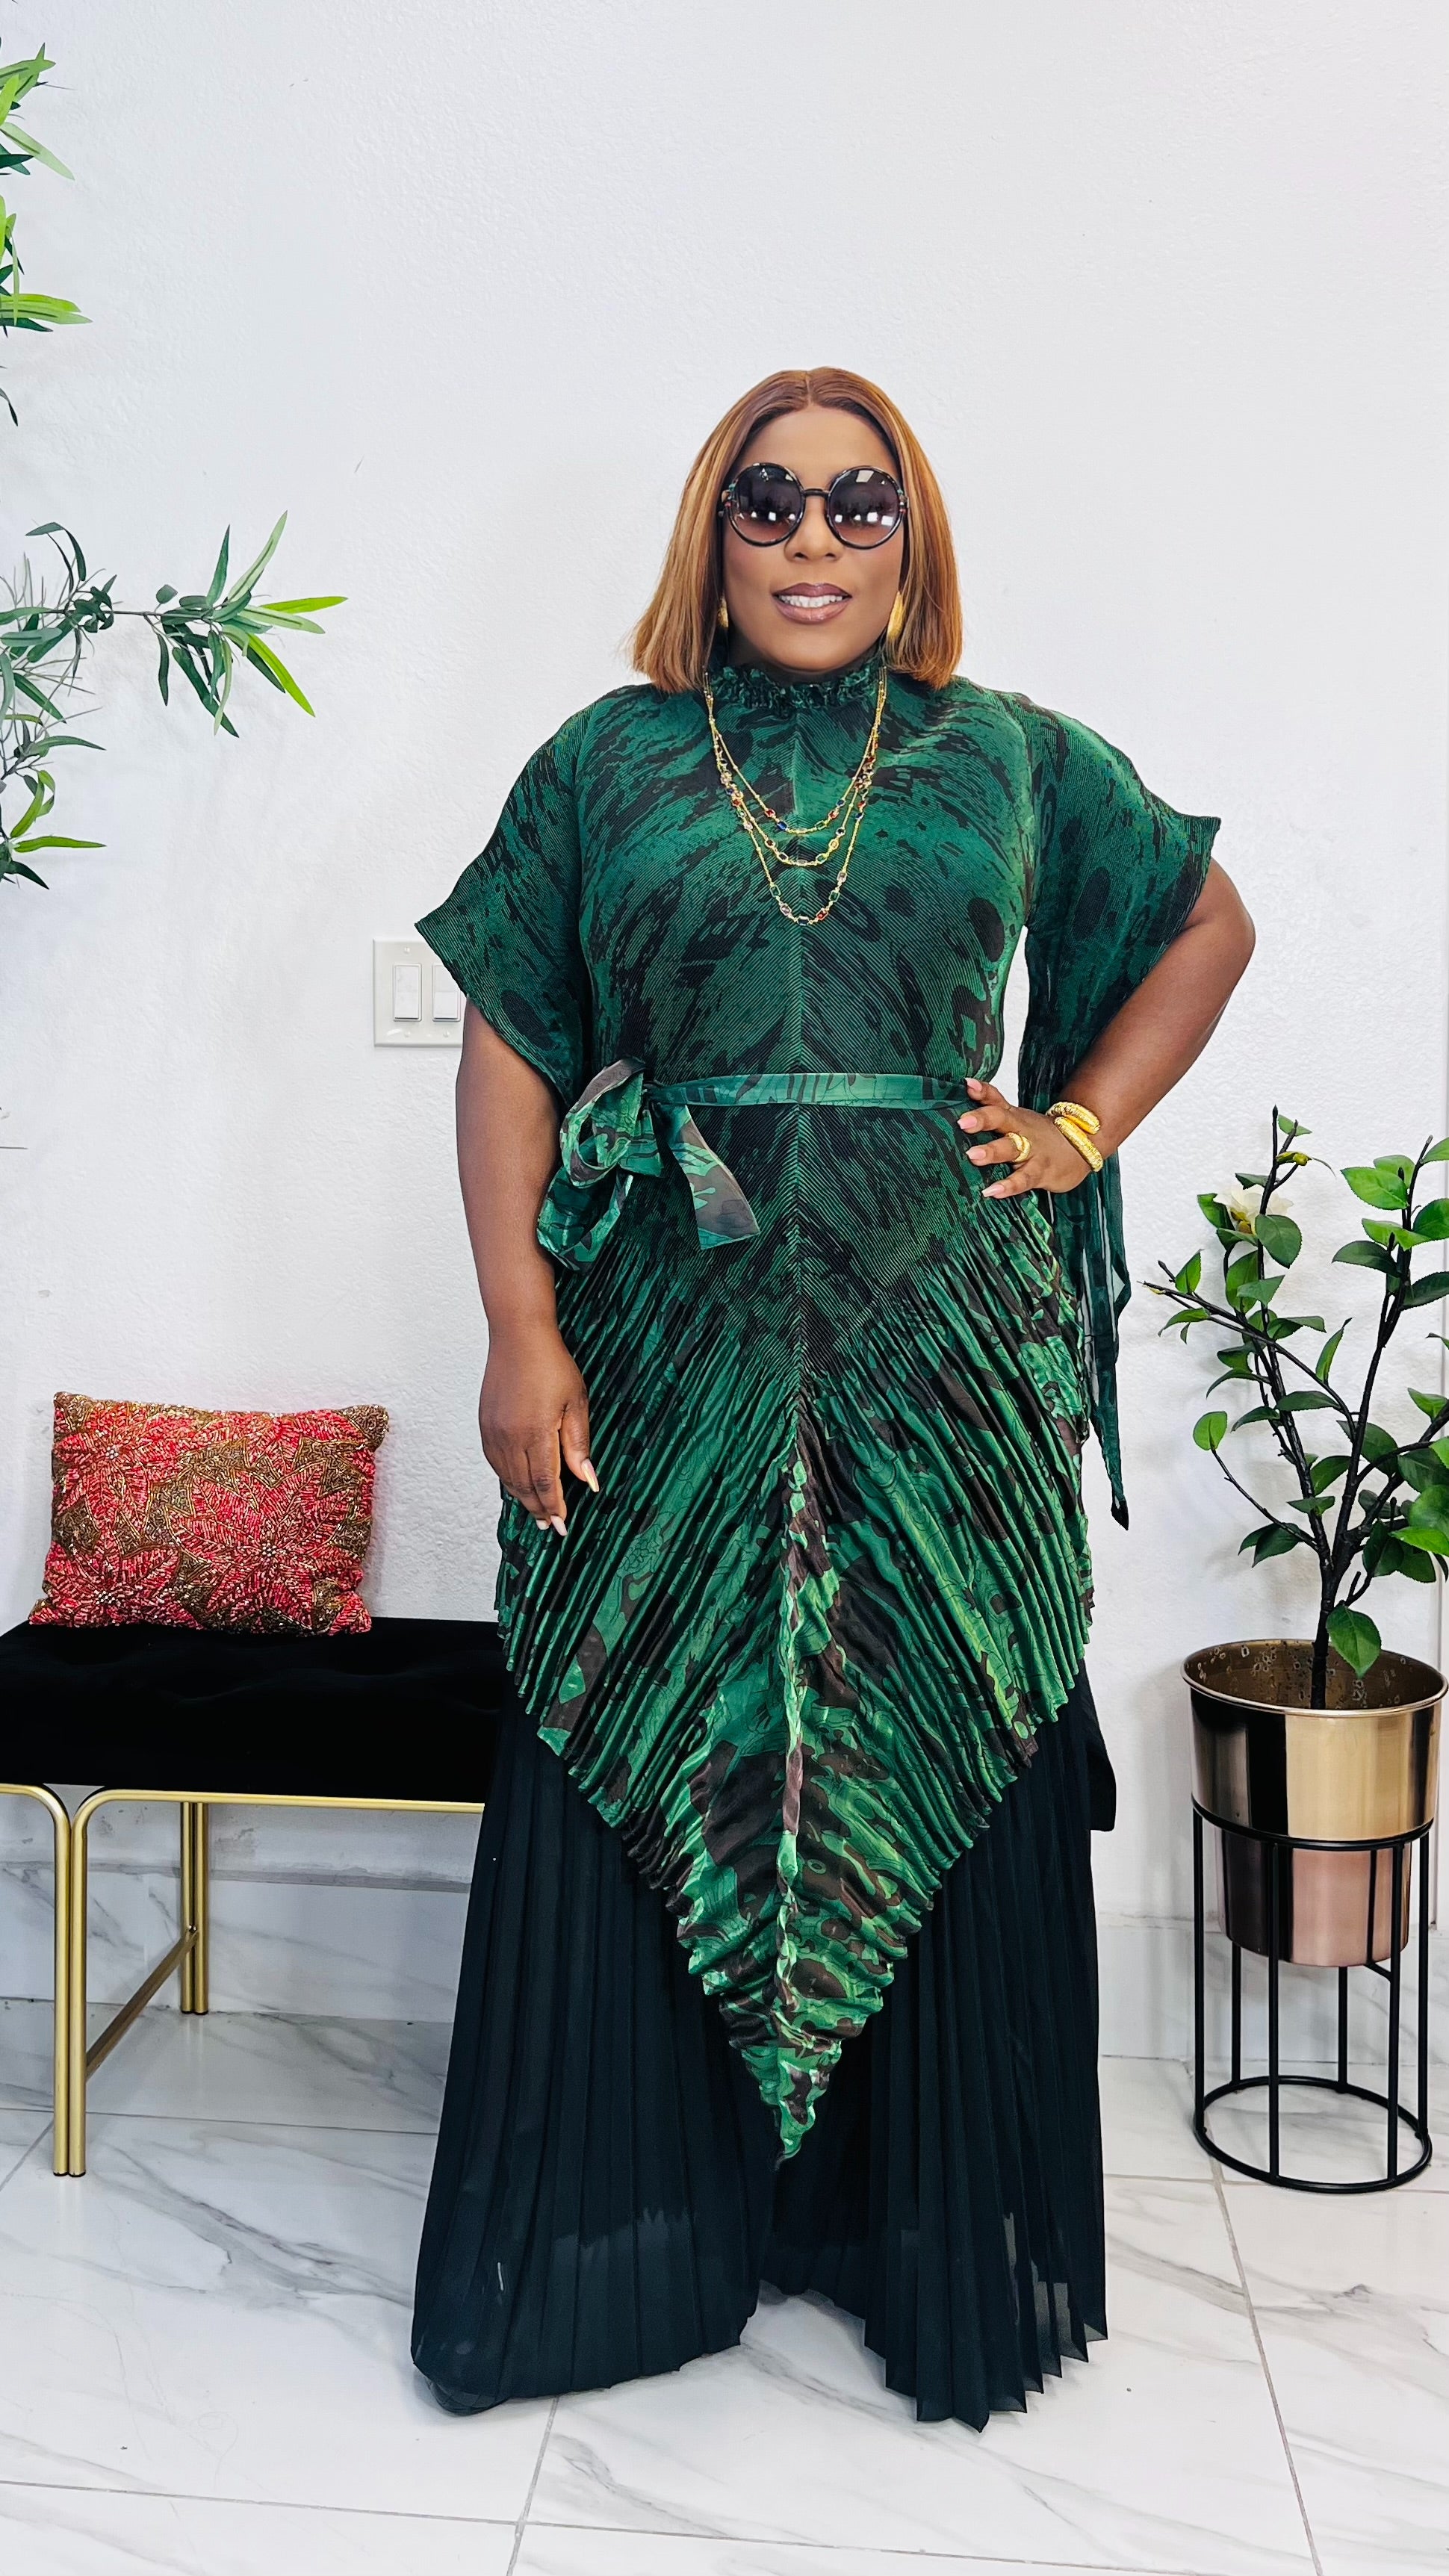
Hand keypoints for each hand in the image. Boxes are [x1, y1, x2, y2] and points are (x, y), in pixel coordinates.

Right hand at [479, 1321, 597, 1533]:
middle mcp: (510, 1437)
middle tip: (551, 1526)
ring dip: (522, 1496)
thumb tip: (588, 1480)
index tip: (563, 1525)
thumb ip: (578, 1445)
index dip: (555, 1506)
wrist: (518, 1336)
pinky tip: (517, 1484)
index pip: (546, 1482)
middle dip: (539, 1508)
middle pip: (524, 1485)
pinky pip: (495, 1462)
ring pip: (507, 1477)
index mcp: (536, 1433)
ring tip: (536, 1511)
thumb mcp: (577, 1403)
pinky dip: (507, 1478)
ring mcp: (493, 1431)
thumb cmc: (552, 1364)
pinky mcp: (485, 1424)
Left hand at [957, 1078, 1094, 1198]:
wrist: (1081, 1147)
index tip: (967, 1085)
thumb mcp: (1017, 1118)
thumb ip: (992, 1107)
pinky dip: (1009, 1186)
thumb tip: (964, 1091)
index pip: (996, 1100)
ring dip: (992, 1152)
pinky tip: (992, 1191)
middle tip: (963, 1122)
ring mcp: (1032, 1151)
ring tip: (973, 1156)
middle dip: (983, 1119)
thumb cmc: (1039, 1135)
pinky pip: (1023, 1179)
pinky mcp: (1040, 1172)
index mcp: (1013, 1116)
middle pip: (1002, 1119)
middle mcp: (1021, 1130)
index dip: (982, 1092)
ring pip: (1011, 1148)